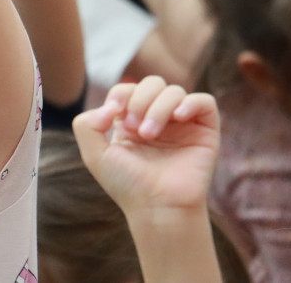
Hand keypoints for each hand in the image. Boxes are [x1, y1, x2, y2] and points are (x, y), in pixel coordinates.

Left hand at [73, 77, 219, 217]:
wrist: (157, 207)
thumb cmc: (127, 184)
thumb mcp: (94, 154)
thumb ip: (86, 125)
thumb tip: (106, 108)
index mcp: (132, 120)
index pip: (128, 88)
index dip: (120, 94)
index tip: (114, 114)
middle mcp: (158, 118)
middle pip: (153, 83)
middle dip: (139, 99)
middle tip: (134, 127)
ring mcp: (182, 124)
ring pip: (174, 91)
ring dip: (157, 107)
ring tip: (148, 134)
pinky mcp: (205, 131)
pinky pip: (205, 102)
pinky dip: (190, 102)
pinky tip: (177, 116)